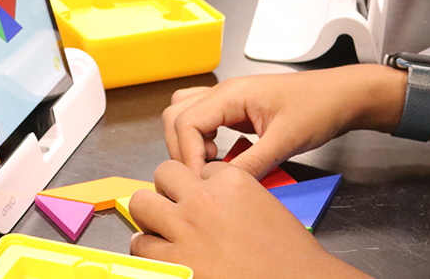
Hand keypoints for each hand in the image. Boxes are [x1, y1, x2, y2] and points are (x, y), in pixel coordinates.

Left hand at [129, 161, 368, 278]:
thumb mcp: (264, 205)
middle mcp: (203, 199)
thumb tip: (210, 196)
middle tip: (174, 206)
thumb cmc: (289, 255)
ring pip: (143, 204)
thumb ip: (232, 195)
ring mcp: (185, 230)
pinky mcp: (175, 261)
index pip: (200, 167)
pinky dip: (148, 247)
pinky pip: (141, 245)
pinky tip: (160, 253)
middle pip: (164, 173)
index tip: (206, 198)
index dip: (202, 184)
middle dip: (168, 188)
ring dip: (152, 216)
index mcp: (231, 181)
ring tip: (161, 228)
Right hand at [161, 66, 400, 178]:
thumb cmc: (319, 108)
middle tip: (201, 174)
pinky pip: (205, 118)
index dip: (186, 154)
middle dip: (181, 147)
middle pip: (177, 115)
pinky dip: (202, 136)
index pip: (185, 122)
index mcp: (231, 94)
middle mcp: (225, 92)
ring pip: (186, 112)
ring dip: (188, 139)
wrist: (343, 95)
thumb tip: (222, 186)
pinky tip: (221, 153)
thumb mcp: (286, 141)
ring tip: (209, 162)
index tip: (200, 181)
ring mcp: (231, 98)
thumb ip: (252, 164)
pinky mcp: (239, 108)